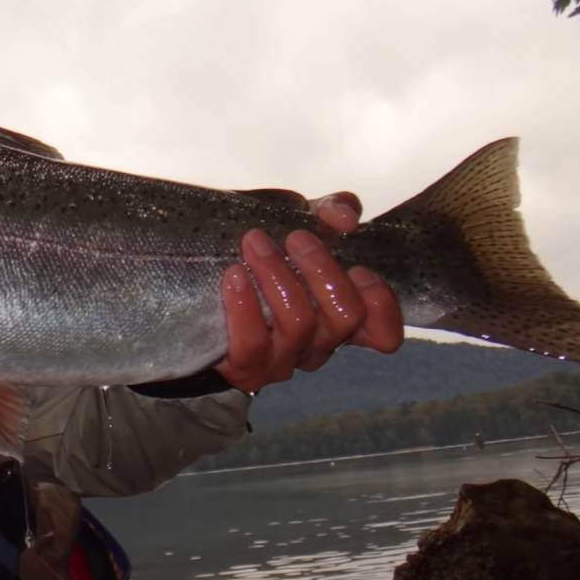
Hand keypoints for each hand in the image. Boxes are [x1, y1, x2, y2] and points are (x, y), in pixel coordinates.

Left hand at [213, 191, 402, 392]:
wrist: (195, 285)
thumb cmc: (260, 252)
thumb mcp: (297, 220)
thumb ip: (329, 211)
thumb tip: (344, 218)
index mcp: (340, 316)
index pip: (384, 333)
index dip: (381, 304)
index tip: (357, 268)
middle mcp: (320, 344)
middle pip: (345, 317)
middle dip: (322, 270)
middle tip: (295, 238)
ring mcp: (284, 360)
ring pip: (299, 324)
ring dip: (278, 276)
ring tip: (254, 243)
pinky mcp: (247, 368)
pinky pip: (252, 342)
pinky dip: (244, 304)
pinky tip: (233, 275)